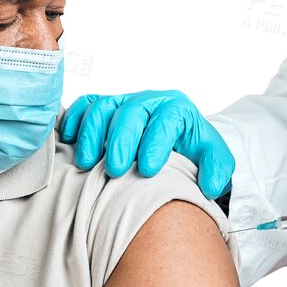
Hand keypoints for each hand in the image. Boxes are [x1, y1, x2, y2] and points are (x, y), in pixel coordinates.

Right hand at [59, 90, 234, 198]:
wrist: (180, 141)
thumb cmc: (194, 151)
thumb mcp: (215, 158)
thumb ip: (217, 170)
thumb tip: (211, 186)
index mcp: (178, 109)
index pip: (166, 120)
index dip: (156, 143)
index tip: (149, 170)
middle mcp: (150, 101)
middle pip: (132, 111)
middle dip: (121, 140)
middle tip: (116, 170)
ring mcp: (124, 101)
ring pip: (104, 106)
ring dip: (92, 134)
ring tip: (87, 163)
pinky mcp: (105, 107)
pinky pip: (85, 105)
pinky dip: (74, 119)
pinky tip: (69, 140)